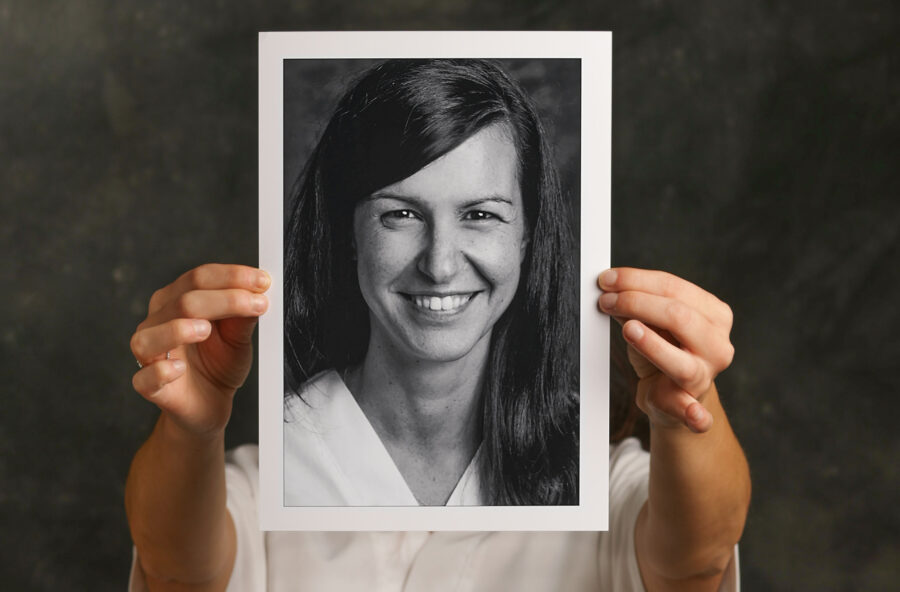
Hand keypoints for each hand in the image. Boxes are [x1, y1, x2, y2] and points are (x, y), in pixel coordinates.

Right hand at [130, 264, 269, 437]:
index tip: (263, 281)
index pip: (200, 278)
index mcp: (177, 300)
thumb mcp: (238, 336)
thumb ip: (243, 315)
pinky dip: (160, 371)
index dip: (232, 276)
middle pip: (183, 301)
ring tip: (205, 330)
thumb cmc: (219, 362)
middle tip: (258, 304)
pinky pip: (145, 378)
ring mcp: (149, 354)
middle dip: (224, 299)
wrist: (211, 403)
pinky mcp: (150, 386)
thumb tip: (257, 290)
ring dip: (177, 330)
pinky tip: (177, 369)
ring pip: (150, 336)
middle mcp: (158, 321)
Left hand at [598, 267, 733, 432]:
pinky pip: (696, 413)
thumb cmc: (663, 348)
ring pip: (682, 361)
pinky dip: (695, 416)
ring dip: (652, 345)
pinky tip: (694, 416)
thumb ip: (637, 304)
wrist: (672, 392)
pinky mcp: (690, 407)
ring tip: (629, 328)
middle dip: (637, 303)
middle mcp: (717, 344)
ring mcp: (706, 376)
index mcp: (714, 314)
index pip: (674, 287)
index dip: (637, 280)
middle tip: (606, 301)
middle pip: (678, 316)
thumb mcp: (652, 321)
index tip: (608, 279)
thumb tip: (611, 286)